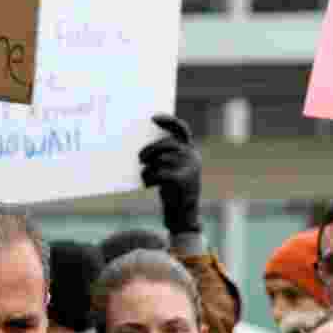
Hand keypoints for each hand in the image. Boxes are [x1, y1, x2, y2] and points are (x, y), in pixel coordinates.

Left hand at [139, 114, 201, 234]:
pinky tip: (147, 184)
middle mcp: (192, 156)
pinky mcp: (182, 180)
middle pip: (166, 144)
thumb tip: (142, 148)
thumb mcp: (171, 169)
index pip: (181, 129)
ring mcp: (189, 168)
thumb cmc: (172, 189)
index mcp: (190, 150)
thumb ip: (164, 156)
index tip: (152, 117)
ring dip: (148, 169)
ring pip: (160, 160)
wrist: (183, 214)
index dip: (168, 121)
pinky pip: (159, 173)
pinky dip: (150, 178)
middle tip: (140, 159)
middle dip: (150, 150)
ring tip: (145, 177)